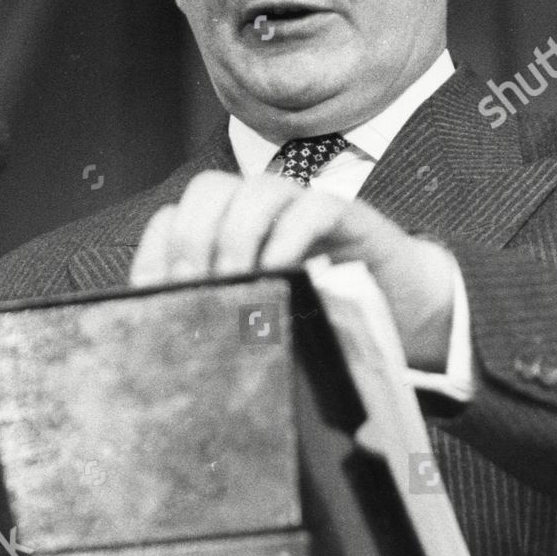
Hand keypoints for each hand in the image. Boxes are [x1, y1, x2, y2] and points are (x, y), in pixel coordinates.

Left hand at [129, 171, 455, 370]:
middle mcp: (261, 214)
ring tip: (238, 282)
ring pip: (255, 188)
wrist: (401, 310)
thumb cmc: (322, 321)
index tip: (155, 297)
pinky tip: (282, 270)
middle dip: (193, 237)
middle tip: (199, 288)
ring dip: (237, 233)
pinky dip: (290, 234)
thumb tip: (170, 367)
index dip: (158, 252)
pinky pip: (312, 207)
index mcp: (228, 235)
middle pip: (208, 191)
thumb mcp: (262, 331)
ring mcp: (302, 210)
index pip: (175, 219)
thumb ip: (224, 334)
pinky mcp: (346, 217)